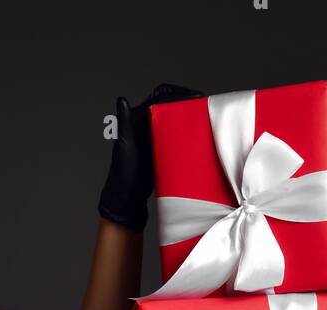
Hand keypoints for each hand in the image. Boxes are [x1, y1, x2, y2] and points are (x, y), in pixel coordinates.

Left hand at [97, 82, 204, 232]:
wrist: (128, 197)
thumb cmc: (123, 174)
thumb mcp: (125, 146)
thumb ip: (124, 123)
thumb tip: (122, 100)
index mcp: (138, 119)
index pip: (161, 98)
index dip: (179, 94)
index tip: (196, 97)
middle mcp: (146, 123)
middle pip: (170, 104)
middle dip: (186, 100)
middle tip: (204, 104)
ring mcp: (155, 135)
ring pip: (174, 117)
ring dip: (189, 114)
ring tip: (205, 115)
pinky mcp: (161, 147)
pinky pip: (176, 133)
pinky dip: (187, 130)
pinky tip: (199, 134)